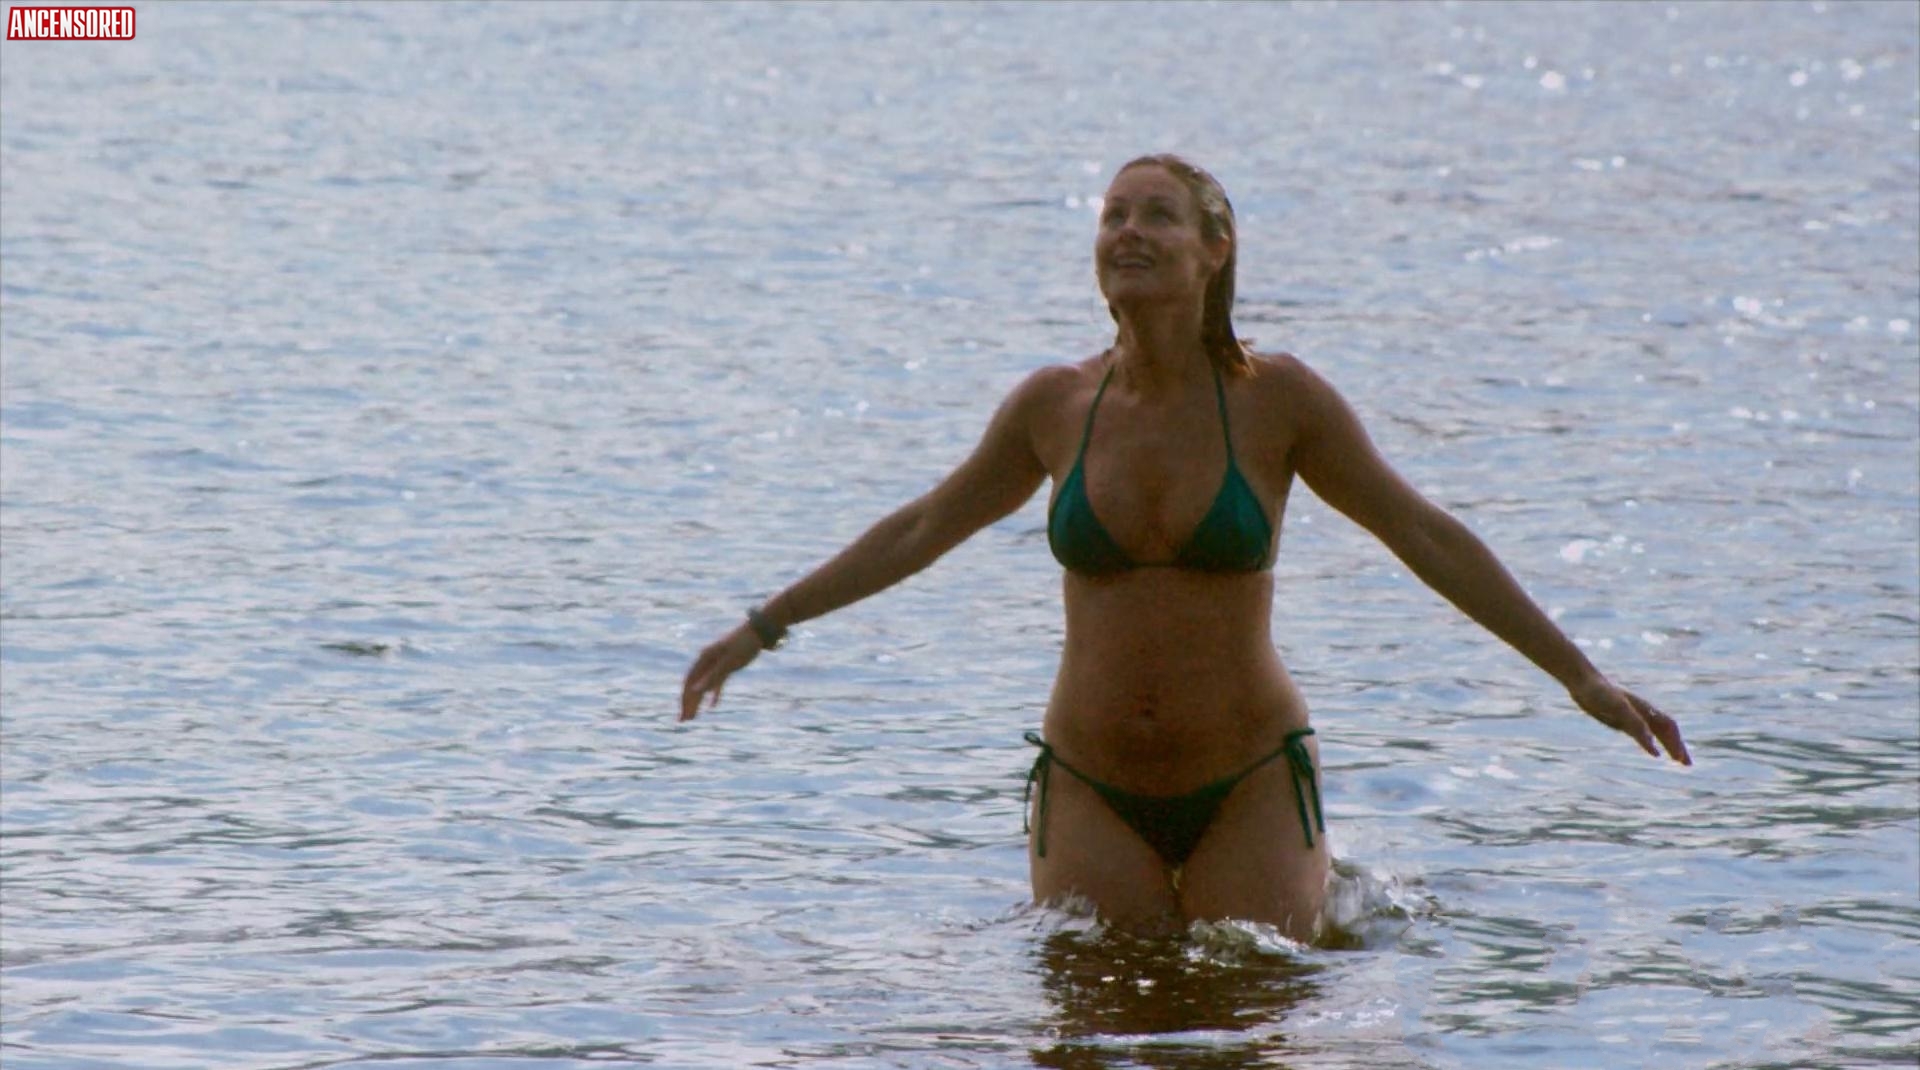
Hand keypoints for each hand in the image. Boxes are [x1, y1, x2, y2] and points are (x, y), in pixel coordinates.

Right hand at [680, 624, 762, 721]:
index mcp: (704, 658)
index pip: (689, 682)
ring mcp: (716, 663)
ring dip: (698, 701)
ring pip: (703, 685)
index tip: (684, 715)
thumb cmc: (743, 645)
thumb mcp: (728, 663)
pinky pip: (716, 683)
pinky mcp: (726, 666)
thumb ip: (712, 677)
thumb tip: (695, 690)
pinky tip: (712, 706)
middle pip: (694, 685)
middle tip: (685, 720)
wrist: (758, 631)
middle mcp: (706, 661)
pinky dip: (713, 694)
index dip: (685, 699)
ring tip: (693, 716)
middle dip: (688, 703)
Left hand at [1569, 675, 1691, 764]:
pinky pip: (1643, 733)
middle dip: (1677, 746)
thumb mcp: (1618, 708)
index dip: (1676, 742)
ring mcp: (1632, 715)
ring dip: (1668, 745)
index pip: (1668, 727)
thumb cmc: (1600, 693)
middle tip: (1687, 764)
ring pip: (1657, 732)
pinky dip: (1652, 742)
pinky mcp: (1621, 718)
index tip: (1681, 759)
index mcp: (1645, 709)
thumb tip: (1652, 745)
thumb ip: (1635, 724)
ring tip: (1677, 759)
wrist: (1582, 681)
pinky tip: (1652, 751)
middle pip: (1666, 731)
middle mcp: (1642, 712)